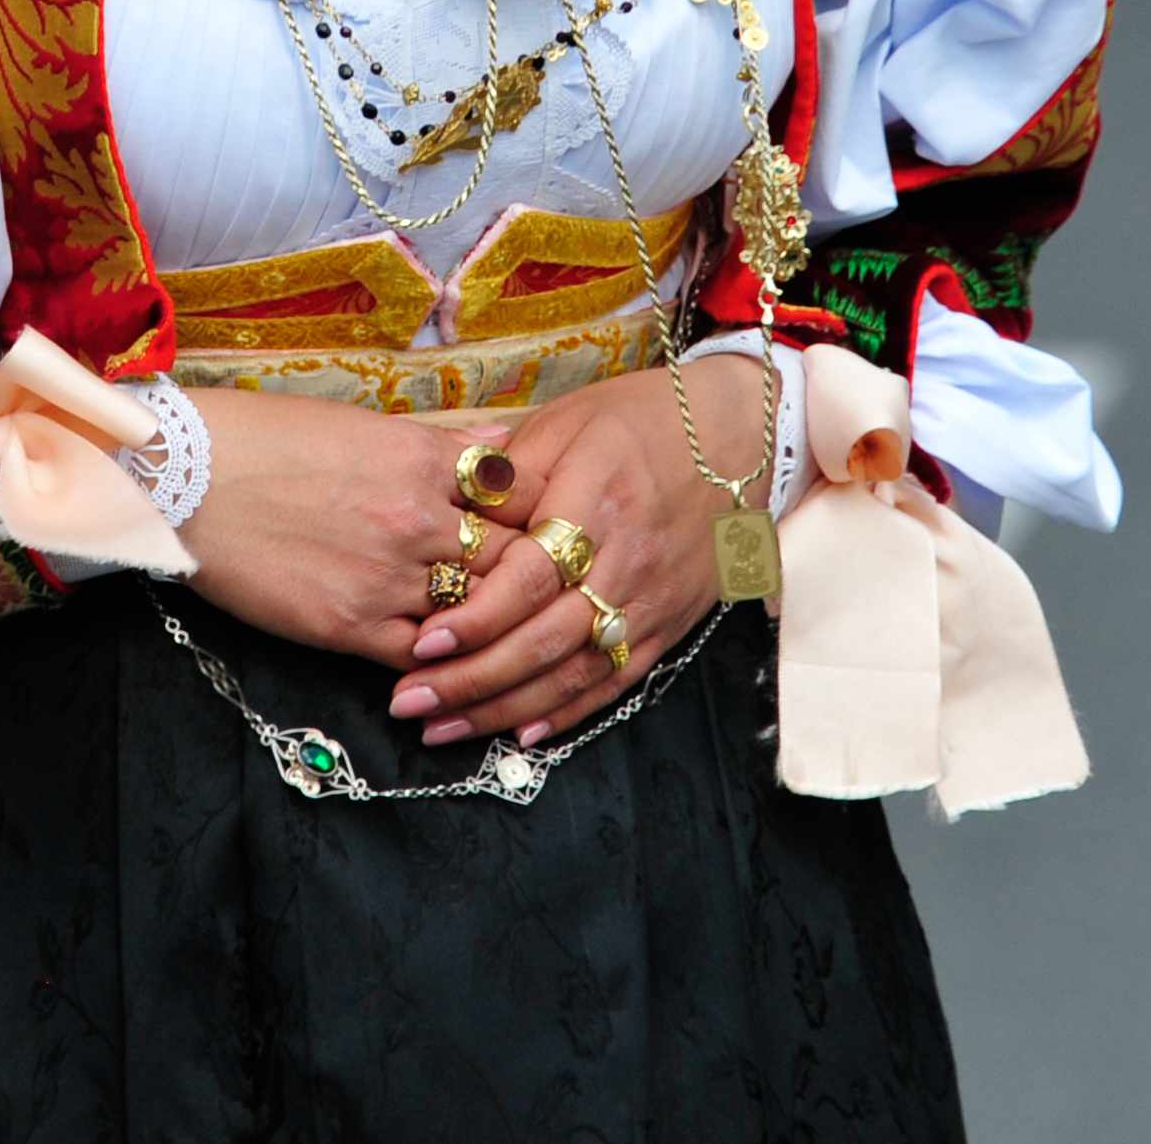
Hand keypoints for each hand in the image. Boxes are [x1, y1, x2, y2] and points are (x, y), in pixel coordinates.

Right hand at [175, 391, 546, 664]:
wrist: (184, 477)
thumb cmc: (268, 438)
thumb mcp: (364, 424)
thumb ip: (442, 441)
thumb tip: (504, 440)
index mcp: (425, 459)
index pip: (524, 494)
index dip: (547, 517)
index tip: (556, 532)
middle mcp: (417, 518)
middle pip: (513, 560)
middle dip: (534, 580)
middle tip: (551, 598)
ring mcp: (387, 575)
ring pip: (475, 615)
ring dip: (494, 629)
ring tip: (512, 642)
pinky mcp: (349, 624)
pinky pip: (421, 658)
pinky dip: (442, 667)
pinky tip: (450, 671)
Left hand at [385, 357, 765, 749]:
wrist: (741, 433)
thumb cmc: (641, 418)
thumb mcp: (567, 421)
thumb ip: (506, 473)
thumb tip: (447, 511)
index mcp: (596, 502)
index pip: (530, 580)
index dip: (475, 617)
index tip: (422, 641)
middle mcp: (628, 560)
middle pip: (545, 639)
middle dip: (471, 680)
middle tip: (409, 701)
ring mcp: (653, 599)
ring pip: (574, 673)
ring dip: (505, 708)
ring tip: (442, 726)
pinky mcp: (670, 623)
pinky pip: (615, 681)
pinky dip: (567, 712)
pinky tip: (520, 732)